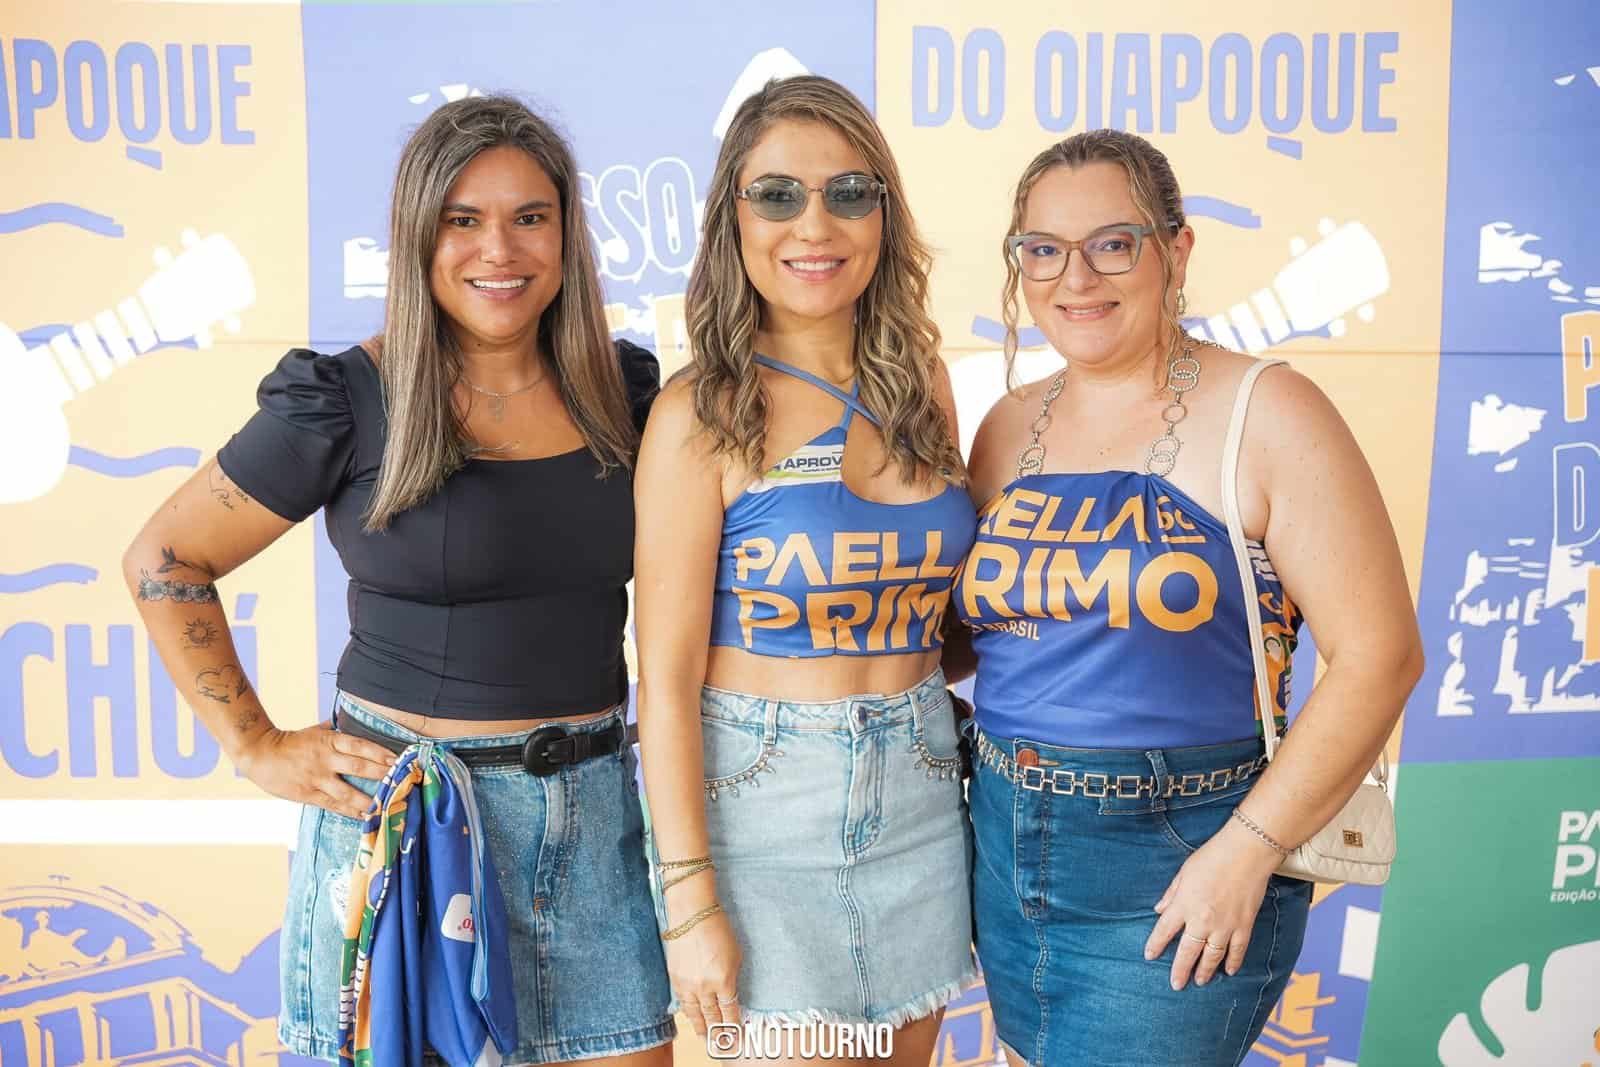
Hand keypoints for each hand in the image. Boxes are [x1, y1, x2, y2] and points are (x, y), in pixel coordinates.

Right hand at [234, 720, 397, 818]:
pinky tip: (365, 815)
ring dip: (369, 800)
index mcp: (328, 740)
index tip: (398, 759)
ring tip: (388, 806)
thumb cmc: (290, 742)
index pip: (359, 745)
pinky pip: (333, 804)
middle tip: (403, 782)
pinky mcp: (308, 794)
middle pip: (358, 767)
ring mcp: (317, 778)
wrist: (259, 754)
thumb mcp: (315, 730)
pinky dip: (350, 811)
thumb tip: (355, 721)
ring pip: (347, 791)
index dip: (379, 752)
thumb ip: (336, 729)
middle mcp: (325, 758)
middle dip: (382, 775)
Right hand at [665, 905, 741, 1039]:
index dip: (734, 1025)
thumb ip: (732, 977)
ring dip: (700, 1028)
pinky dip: (688, 1013)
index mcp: (723, 981)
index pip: (729, 1011)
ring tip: (704, 1038)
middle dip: (718, 1032)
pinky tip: (691, 1018)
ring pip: (694, 1014)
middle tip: (722, 1043)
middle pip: (712, 1016)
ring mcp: (687, 984)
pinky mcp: (674, 979)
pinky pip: (682, 1002)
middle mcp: (704, 987)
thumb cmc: (718, 928)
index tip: (737, 1035)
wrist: (691, 914)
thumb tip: (729, 993)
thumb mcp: (735, 954)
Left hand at [1144, 818, 1280, 989]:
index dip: (1155, 945)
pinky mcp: (1244, 926)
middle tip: (1176, 984)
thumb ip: (1171, 894)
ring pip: (1212, 956)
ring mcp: (1225, 926)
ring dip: (1205, 971)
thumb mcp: (1184, 873)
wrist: (1246, 853)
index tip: (1149, 956)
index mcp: (1184, 904)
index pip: (1164, 930)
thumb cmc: (1212, 857)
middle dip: (1180, 970)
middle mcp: (1202, 920)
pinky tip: (1229, 971)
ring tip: (1200, 981)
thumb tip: (1159, 910)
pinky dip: (1233, 962)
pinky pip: (1237, 950)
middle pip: (1188, 951)